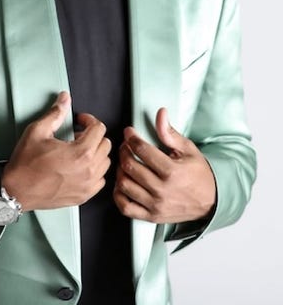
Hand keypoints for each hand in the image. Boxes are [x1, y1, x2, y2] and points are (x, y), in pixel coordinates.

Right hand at [2, 92, 110, 211]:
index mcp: (80, 153)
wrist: (16, 191)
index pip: (99, 129)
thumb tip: (64, 100)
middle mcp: (88, 170)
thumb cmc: (25, 164)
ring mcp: (87, 186)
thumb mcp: (37, 131)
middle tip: (77, 134)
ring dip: (95, 153)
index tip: (80, 120)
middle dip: (93, 135)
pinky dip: (94, 171)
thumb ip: (55, 113)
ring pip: (105, 162)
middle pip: (105, 145)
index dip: (88, 120)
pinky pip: (100, 180)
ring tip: (78, 150)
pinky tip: (80, 167)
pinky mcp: (83, 196)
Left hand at [113, 107, 215, 222]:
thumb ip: (170, 133)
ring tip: (126, 163)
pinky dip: (118, 195)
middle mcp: (162, 190)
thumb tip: (160, 113)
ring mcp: (155, 205)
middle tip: (126, 146)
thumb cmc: (199, 174)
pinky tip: (123, 183)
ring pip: (124, 185)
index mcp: (172, 171)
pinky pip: (126, 207)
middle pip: (130, 166)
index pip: (142, 150)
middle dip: (124, 151)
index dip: (132, 137)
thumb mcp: (188, 150)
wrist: (211, 201)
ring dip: (120, 171)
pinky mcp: (151, 217)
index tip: (129, 132)